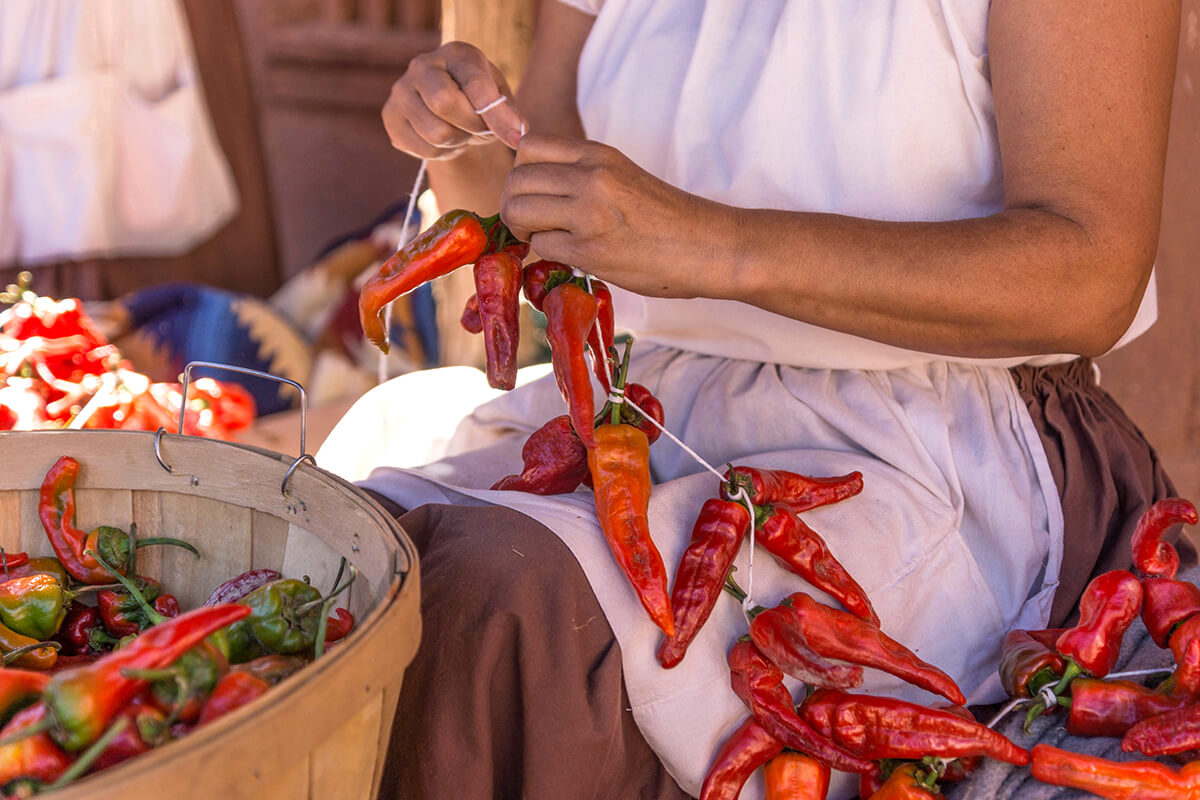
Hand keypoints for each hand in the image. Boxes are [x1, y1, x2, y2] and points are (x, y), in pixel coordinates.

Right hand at [382, 42, 528, 158]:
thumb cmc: (479, 98)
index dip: (496, 115)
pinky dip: (443, 152)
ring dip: (459, 141)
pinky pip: (425, 149)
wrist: (448, 106)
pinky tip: (447, 138)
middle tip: (481, 128)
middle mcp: (421, 66)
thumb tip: (517, 134)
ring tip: (464, 131)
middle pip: (444, 103)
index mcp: (456, 53)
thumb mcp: (500, 98)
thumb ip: (508, 113)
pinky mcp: (391, 118)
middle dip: (472, 126)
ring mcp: (400, 91)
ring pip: (436, 133)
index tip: (516, 137)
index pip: (475, 84)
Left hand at [499, 134, 729, 297]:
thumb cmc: (667, 217)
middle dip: (513, 205)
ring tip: (545, 240)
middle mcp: (590, 176)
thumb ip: (580, 174)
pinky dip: (547, 254)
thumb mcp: (621, 175)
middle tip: (531, 225)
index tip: (535, 194)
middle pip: (516, 180)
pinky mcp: (591, 250)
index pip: (528, 147)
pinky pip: (542, 246)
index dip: (521, 174)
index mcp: (598, 154)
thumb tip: (533, 187)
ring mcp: (589, 213)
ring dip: (523, 230)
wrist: (709, 246)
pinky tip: (570, 256)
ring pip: (519, 211)